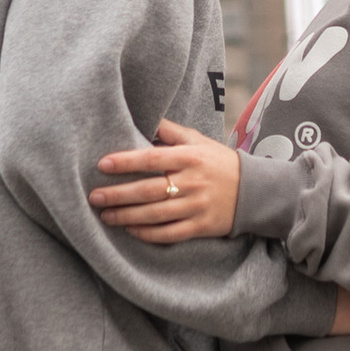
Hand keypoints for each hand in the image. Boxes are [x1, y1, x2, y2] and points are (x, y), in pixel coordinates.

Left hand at [91, 114, 241, 242]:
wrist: (255, 190)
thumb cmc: (219, 162)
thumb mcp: (198, 140)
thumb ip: (170, 131)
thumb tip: (144, 117)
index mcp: (190, 157)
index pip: (152, 158)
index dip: (126, 161)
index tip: (102, 164)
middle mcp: (193, 182)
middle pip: (149, 190)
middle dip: (119, 194)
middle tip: (94, 197)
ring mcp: (197, 206)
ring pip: (156, 214)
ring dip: (127, 216)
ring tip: (105, 215)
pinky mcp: (201, 226)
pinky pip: (170, 233)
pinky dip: (148, 233)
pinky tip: (130, 230)